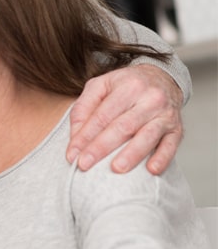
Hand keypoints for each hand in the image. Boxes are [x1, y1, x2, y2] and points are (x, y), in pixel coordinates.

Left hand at [67, 64, 183, 174]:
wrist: (162, 78)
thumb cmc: (125, 86)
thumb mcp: (100, 86)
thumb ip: (83, 108)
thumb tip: (75, 137)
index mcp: (128, 86)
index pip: (102, 116)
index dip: (85, 136)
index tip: (72, 155)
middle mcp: (150, 98)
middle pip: (123, 126)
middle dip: (101, 147)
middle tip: (84, 164)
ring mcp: (166, 114)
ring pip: (148, 135)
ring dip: (132, 154)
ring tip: (116, 169)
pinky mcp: (177, 128)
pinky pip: (172, 144)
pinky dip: (162, 158)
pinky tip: (151, 170)